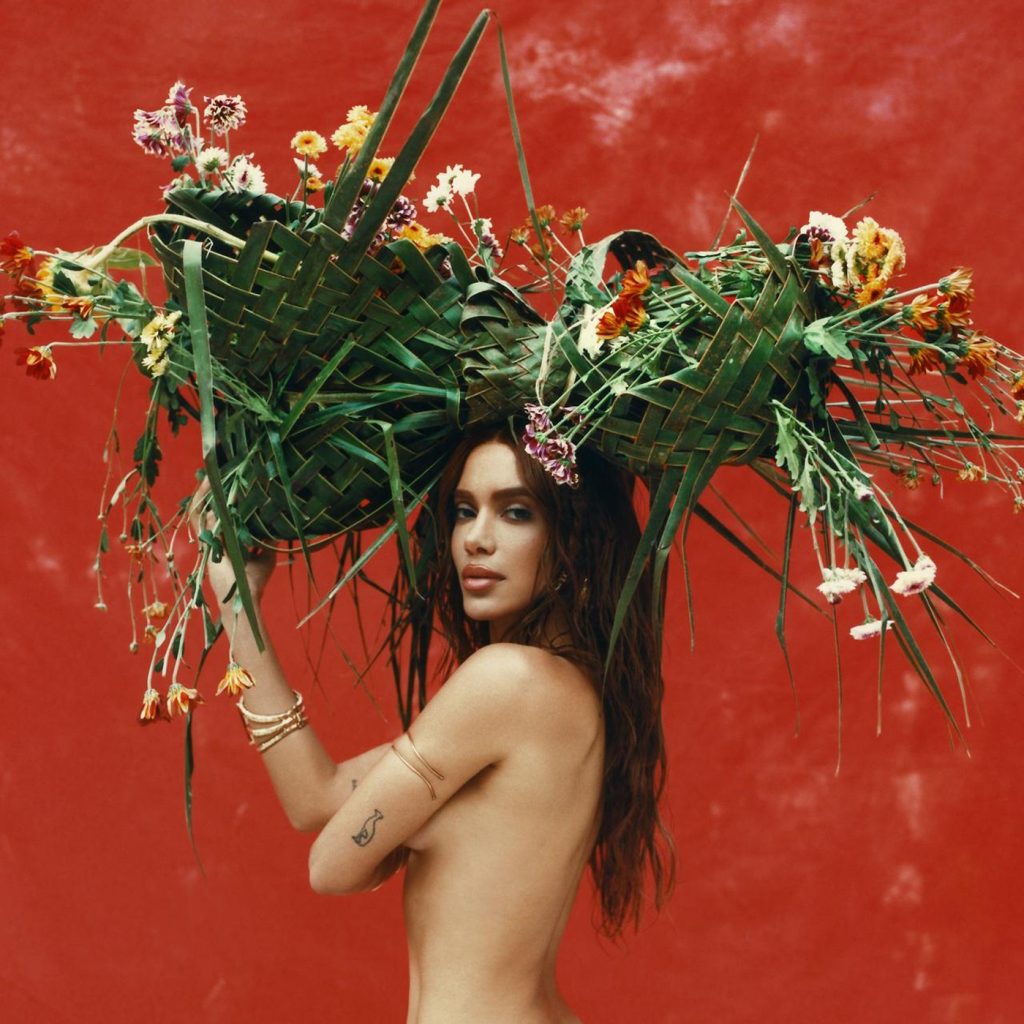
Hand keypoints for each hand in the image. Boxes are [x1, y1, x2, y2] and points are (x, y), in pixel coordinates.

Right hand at [189, 477, 275, 611]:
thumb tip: (280, 525)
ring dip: (204, 494)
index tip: (228, 480)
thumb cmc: (253, 582)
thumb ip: (269, 542)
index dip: (221, 498)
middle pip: (208, 508)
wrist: (244, 599)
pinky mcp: (206, 545)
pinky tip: (210, 491)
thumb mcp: (265, 557)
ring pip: (199, 512)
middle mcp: (215, 538)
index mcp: (226, 540)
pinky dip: (204, 507)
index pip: (220, 513)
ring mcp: (209, 541)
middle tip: (216, 472)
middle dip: (209, 491)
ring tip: (210, 476)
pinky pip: (200, 522)